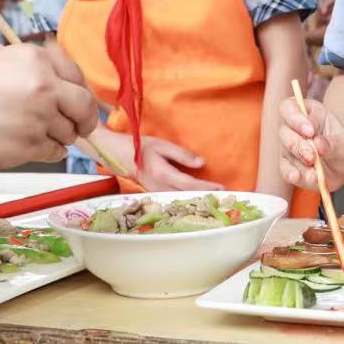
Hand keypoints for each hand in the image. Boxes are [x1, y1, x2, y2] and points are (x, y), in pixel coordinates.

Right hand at [0, 43, 97, 168]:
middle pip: (84, 106)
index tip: (79, 102)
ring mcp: (40, 118)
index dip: (80, 92)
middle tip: (81, 126)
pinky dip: (48, 152)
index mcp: (37, 60)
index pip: (77, 76)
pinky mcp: (30, 146)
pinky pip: (54, 152)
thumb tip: (61, 87)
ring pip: (69, 132)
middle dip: (85, 119)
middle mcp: (45, 86)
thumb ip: (34, 70)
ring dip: (60, 136)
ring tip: (34, 134)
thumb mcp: (0, 61)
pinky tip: (30, 147)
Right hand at [91, 129, 221, 190]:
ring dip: (198, 198)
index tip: (221, 187)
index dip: (206, 187)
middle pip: (187, 195)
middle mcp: (160, 187)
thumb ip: (182, 155)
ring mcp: (157, 192)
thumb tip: (202, 163)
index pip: (189, 183)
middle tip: (225, 196)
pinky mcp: (156, 192)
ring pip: (181, 199)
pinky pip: (175, 197)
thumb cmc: (139, 147)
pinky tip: (198, 195)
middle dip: (206, 196)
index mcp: (163, 174)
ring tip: (215, 197)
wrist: (118, 156)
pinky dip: (188, 197)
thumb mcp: (162, 145)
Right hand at [278, 96, 343, 189]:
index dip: (295, 118)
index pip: (288, 107)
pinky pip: (285, 170)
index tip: (310, 131)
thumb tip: (318, 144)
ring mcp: (290, 148)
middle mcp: (294, 129)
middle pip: (284, 131)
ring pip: (285, 152)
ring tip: (314, 172)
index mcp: (308, 113)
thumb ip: (333, 142)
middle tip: (312, 156)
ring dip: (298, 162)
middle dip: (297, 145)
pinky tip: (299, 177)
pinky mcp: (290, 166)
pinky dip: (292, 174)